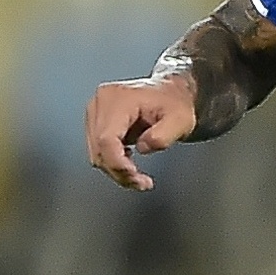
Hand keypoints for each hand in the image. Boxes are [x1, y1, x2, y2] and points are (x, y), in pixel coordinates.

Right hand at [84, 72, 196, 190]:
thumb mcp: (180, 120)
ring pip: (96, 154)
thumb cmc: (175, 103)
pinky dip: (112, 162)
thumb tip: (142, 148)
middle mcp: (100, 103)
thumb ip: (163, 136)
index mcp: (117, 99)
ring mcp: (95, 111)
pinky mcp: (95, 121)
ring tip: (138, 175)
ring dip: (116, 170)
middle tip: (142, 182)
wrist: (170, 92)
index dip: (117, 163)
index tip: (135, 177)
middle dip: (119, 171)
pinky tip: (129, 162)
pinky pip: (98, 150)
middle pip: (99, 149)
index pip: (106, 139)